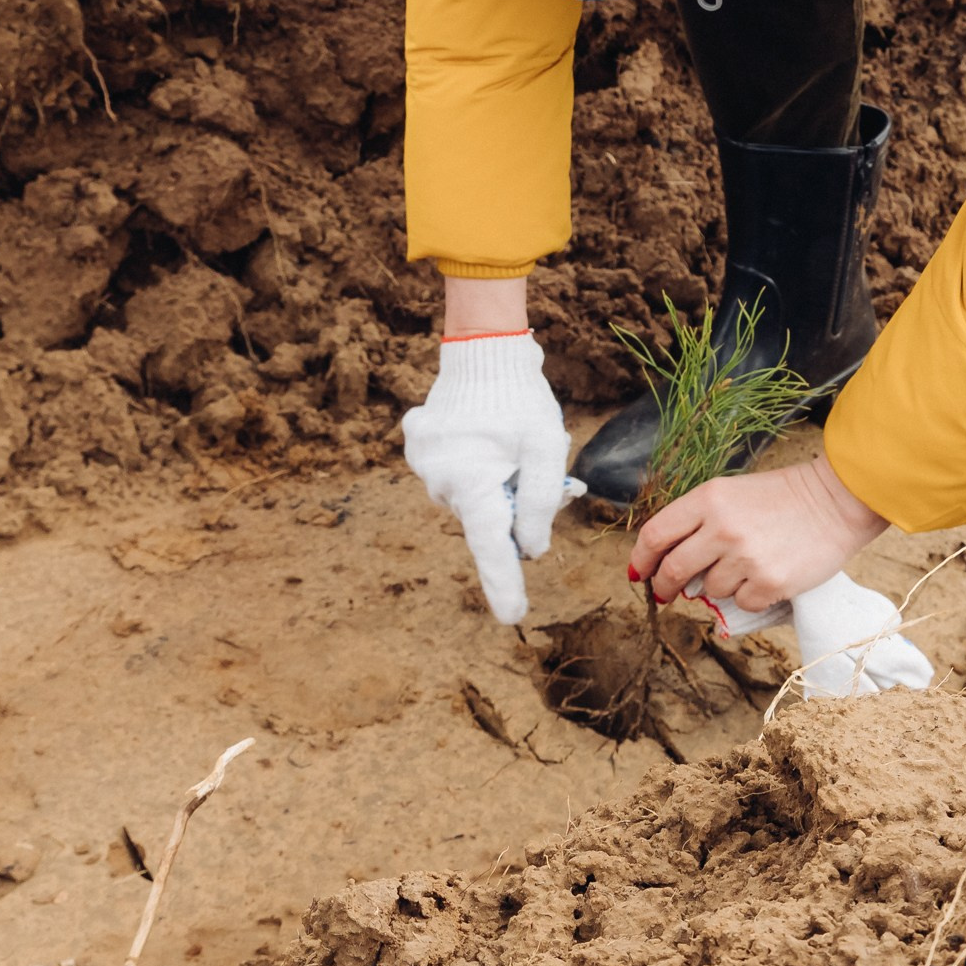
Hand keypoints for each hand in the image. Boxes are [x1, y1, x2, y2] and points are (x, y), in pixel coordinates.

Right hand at [401, 329, 581, 625]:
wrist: (483, 347)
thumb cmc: (521, 399)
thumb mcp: (548, 449)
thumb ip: (542, 503)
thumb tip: (532, 550)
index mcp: (473, 484)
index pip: (492, 547)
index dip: (504, 583)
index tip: (512, 617)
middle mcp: (440, 480)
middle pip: (486, 515)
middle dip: (513, 502)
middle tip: (533, 461)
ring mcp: (423, 464)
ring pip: (470, 494)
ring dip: (493, 481)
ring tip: (507, 440)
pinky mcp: (417, 446)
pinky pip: (452, 470)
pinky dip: (473, 461)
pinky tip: (482, 432)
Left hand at [630, 454, 887, 624]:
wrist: (837, 500)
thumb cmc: (783, 496)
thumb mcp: (733, 493)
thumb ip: (698, 520)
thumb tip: (665, 562)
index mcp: (709, 499)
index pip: (656, 535)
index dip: (641, 559)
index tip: (640, 572)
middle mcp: (722, 528)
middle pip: (672, 570)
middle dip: (664, 586)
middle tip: (668, 592)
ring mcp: (746, 558)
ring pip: (708, 590)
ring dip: (719, 585)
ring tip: (745, 564)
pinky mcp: (770, 583)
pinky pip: (741, 604)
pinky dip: (749, 596)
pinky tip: (767, 575)